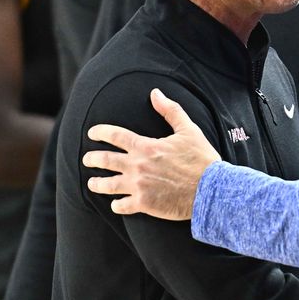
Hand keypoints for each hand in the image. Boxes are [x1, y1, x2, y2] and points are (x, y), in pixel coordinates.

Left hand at [83, 88, 219, 219]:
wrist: (211, 189)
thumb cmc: (202, 159)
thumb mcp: (189, 130)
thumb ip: (170, 111)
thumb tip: (155, 93)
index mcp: (146, 147)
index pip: (115, 135)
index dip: (100, 132)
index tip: (92, 133)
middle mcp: (138, 166)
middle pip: (106, 160)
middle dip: (92, 158)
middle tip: (87, 159)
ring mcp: (139, 186)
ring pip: (108, 185)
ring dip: (97, 183)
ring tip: (92, 183)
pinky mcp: (144, 204)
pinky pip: (122, 206)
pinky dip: (116, 205)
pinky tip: (115, 205)